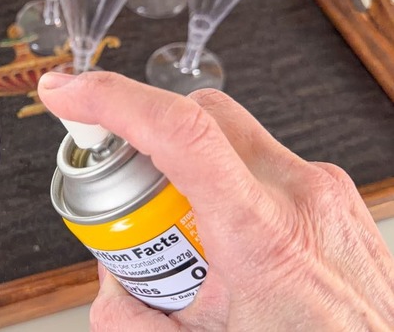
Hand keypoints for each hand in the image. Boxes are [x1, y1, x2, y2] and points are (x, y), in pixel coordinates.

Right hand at [38, 71, 393, 330]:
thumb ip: (133, 320)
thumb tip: (108, 283)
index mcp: (263, 236)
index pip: (179, 130)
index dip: (111, 98)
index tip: (68, 91)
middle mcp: (298, 195)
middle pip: (199, 113)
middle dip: (144, 129)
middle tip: (123, 181)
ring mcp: (321, 187)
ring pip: (228, 131)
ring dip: (185, 159)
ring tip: (184, 224)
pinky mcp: (331, 190)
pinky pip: (259, 155)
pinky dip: (223, 177)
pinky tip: (224, 232)